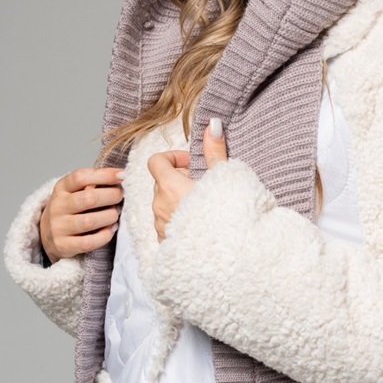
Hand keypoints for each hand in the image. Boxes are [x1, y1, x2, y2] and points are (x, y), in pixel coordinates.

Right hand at [39, 167, 124, 263]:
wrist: (47, 234)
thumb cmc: (70, 208)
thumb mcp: (74, 191)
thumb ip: (92, 184)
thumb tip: (120, 176)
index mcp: (61, 188)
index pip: (81, 177)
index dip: (104, 175)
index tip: (122, 175)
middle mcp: (57, 206)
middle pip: (88, 199)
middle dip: (111, 196)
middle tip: (120, 196)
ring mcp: (58, 227)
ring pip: (89, 222)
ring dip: (109, 216)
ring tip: (115, 214)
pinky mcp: (63, 245)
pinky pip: (88, 242)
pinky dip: (104, 235)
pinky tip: (111, 229)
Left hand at [148, 118, 227, 241]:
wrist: (226, 259)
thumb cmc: (225, 217)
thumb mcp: (223, 178)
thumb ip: (215, 151)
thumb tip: (212, 123)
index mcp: (169, 186)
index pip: (156, 161)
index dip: (174, 158)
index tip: (193, 165)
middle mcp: (159, 205)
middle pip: (161, 182)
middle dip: (180, 180)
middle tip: (205, 186)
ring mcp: (160, 226)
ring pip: (164, 204)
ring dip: (179, 200)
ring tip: (206, 207)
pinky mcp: (166, 244)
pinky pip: (167, 225)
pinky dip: (179, 220)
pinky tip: (201, 226)